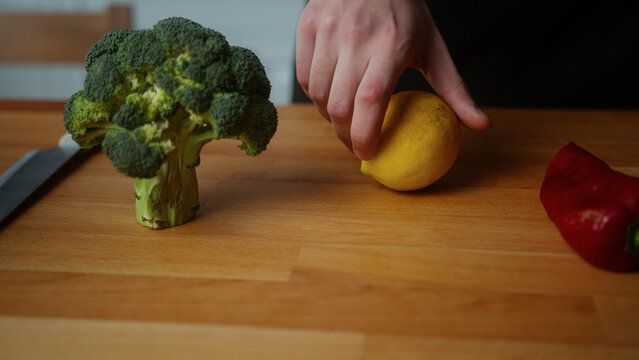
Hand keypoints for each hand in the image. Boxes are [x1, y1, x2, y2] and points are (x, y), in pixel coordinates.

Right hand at [296, 0, 490, 159]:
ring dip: (329, 117)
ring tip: (345, 119)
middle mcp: (355, 36)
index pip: (370, 100)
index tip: (369, 153)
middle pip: (339, 104)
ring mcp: (327, 29)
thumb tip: (481, 126)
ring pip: (317, 93)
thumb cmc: (404, 11)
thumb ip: (454, 89)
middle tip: (357, 144)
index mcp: (391, 43)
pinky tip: (330, 96)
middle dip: (345, 135)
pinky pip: (304, 75)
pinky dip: (314, 95)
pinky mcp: (308, 25)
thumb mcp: (433, 46)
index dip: (365, 135)